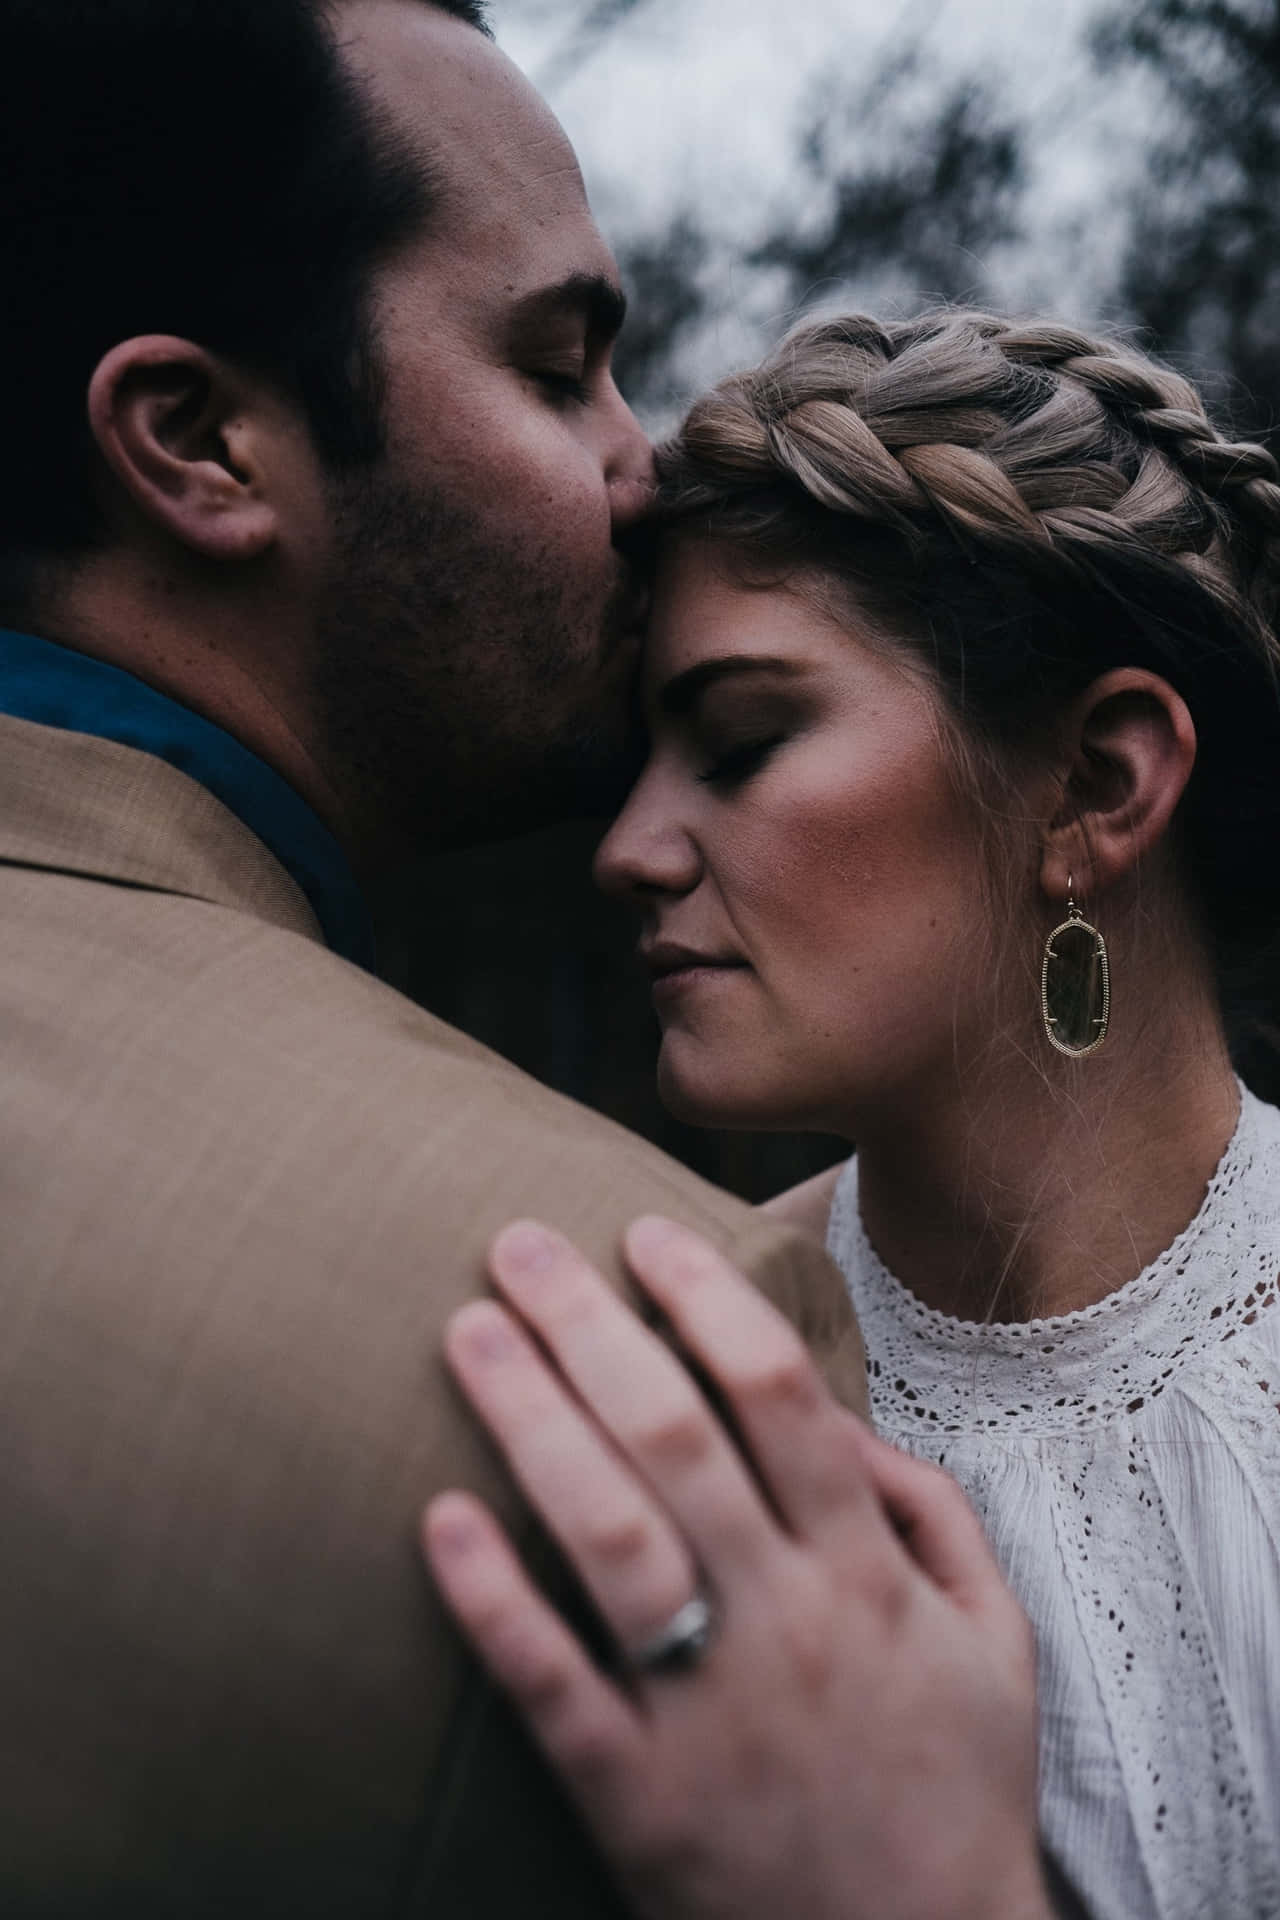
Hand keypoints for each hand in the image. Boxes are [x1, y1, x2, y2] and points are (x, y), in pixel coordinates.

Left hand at [423, 1217, 1050, 1919]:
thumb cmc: (953, 1785)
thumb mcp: (994, 1637)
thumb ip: (929, 1511)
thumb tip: (836, 1414)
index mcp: (867, 1574)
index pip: (781, 1395)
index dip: (707, 1298)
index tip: (645, 1231)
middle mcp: (788, 1623)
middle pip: (676, 1438)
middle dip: (591, 1324)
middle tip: (516, 1242)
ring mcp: (710, 1713)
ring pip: (612, 1540)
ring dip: (533, 1423)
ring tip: (466, 1333)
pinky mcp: (639, 1803)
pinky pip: (555, 1689)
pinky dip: (494, 1602)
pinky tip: (437, 1518)